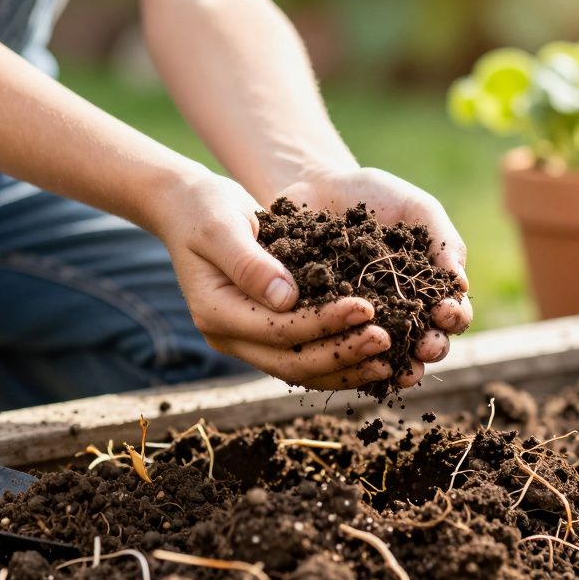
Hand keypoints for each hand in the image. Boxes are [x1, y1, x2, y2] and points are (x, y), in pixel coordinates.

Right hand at [154, 173, 397, 389]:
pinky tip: (370, 357)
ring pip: (299, 369)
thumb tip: (286, 298)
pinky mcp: (261, 335)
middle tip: (387, 339)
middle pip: (291, 362)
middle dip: (342, 353)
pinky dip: (336, 360)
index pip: (278, 330)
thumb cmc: (205, 209)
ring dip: (344, 368)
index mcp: (215, 312)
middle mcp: (227, 336)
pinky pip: (302, 357)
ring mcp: (244, 341)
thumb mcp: (221, 226)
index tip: (366, 308)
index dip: (324, 323)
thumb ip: (250, 262)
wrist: (190, 210)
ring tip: (388, 361)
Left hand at [275, 166, 472, 384]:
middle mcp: (401, 312)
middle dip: (432, 348)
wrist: (317, 188)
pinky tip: (356, 364)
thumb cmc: (374, 196)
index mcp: (428, 288)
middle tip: (425, 345)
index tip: (444, 309)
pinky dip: (353, 362)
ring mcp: (365, 323)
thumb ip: (443, 241)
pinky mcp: (330, 326)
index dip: (455, 316)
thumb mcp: (416, 209)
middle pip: (427, 342)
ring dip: (400, 367)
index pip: (452, 313)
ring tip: (401, 369)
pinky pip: (344, 350)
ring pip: (389, 357)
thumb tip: (462, 285)